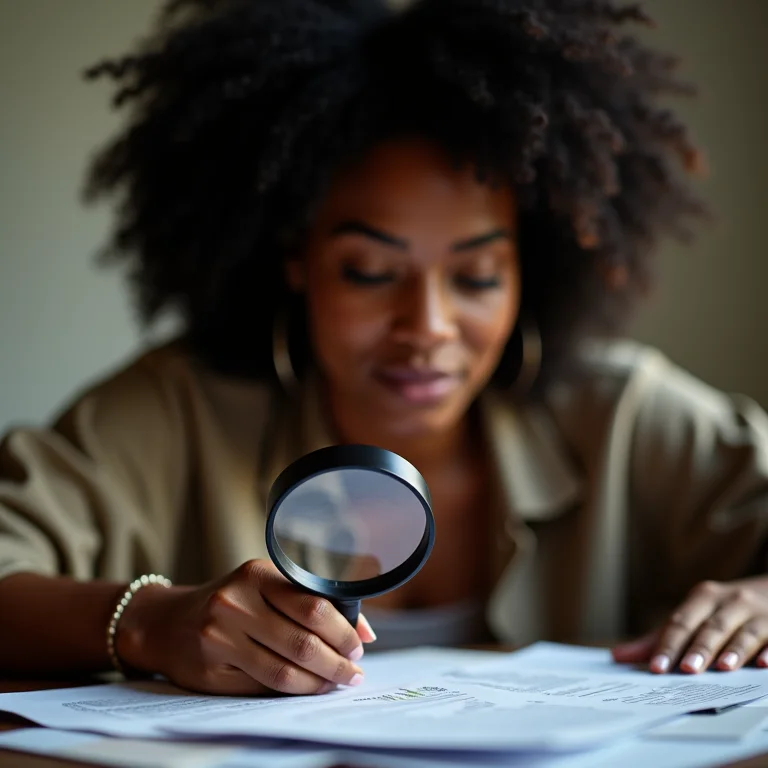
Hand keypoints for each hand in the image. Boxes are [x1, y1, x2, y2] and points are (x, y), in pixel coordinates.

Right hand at [116, 559, 375, 694]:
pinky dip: (292, 691)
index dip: (342, 630)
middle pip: (302, 642)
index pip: (312, 606)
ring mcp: (219, 637)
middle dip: (336, 662)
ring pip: (284, 671)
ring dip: (318, 682)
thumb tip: (364, 632)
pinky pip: (262, 687)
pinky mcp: (210, 670)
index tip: (358, 646)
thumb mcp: (265, 586)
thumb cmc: (231, 601)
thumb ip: (310, 602)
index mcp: (255, 573)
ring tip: (336, 683)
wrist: (167, 622)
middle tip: (353, 672)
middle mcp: (235, 603)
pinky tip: (307, 687)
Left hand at [612, 577, 767, 673]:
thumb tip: (618, 656)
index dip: (668, 644)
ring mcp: (757, 613)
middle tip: (687, 670)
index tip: (656, 667)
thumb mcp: (693, 616)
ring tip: (723, 668)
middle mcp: (729, 601)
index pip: (680, 622)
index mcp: (702, 597)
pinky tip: (763, 664)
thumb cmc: (723, 609)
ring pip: (743, 632)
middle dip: (699, 648)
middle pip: (711, 627)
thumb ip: (659, 638)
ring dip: (733, 650)